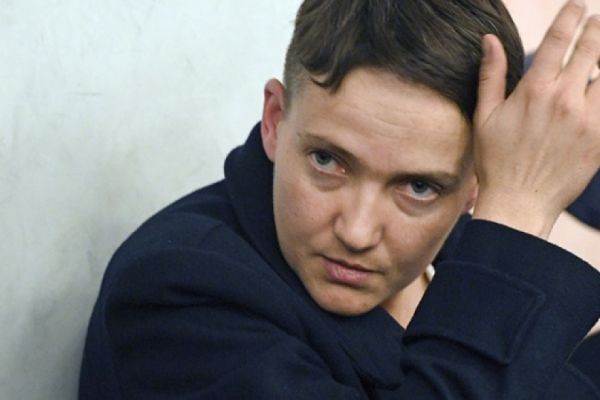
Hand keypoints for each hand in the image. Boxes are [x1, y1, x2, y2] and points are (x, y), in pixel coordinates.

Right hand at [472, 0, 599, 238]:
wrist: (519, 202)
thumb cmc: (496, 161)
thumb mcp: (485, 116)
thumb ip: (492, 74)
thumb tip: (490, 40)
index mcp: (534, 91)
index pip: (559, 40)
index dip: (571, 17)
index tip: (577, 5)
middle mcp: (564, 100)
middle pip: (592, 50)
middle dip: (596, 30)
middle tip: (597, 22)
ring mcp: (587, 119)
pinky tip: (599, 89)